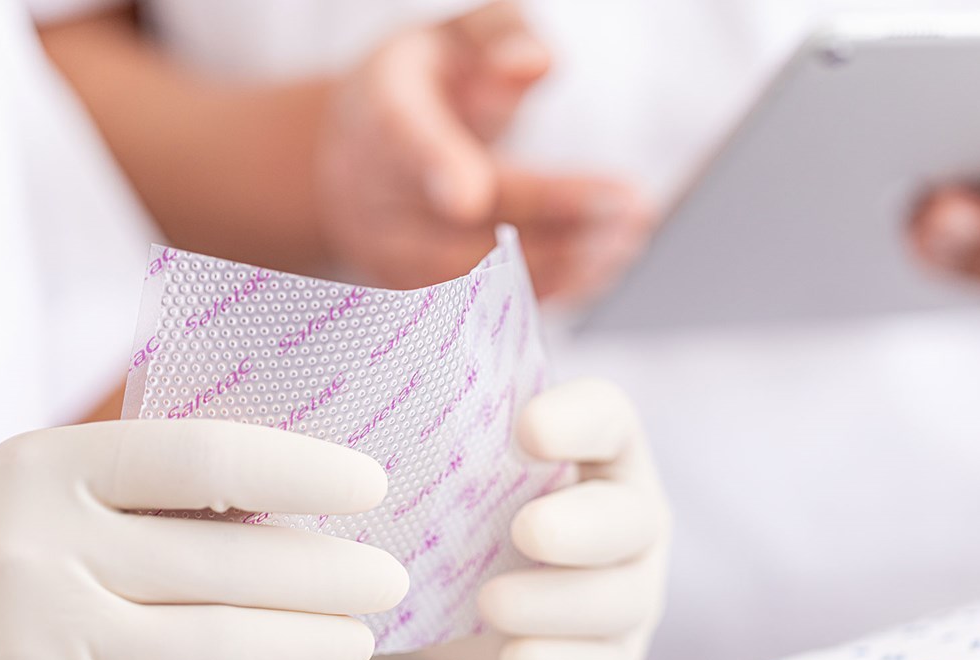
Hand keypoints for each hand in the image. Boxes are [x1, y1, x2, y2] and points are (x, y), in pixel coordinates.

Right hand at [0, 421, 407, 659]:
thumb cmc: (1, 565)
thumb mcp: (49, 498)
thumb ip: (150, 488)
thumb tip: (303, 499)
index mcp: (41, 472)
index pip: (208, 459)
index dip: (306, 470)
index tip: (371, 487)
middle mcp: (35, 559)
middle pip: (234, 566)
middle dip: (335, 577)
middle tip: (388, 580)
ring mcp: (41, 656)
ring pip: (228, 651)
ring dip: (313, 646)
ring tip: (357, 639)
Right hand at [315, 1, 652, 301]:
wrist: (348, 155)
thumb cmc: (422, 86)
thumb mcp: (453, 39)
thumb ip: (498, 36)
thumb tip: (537, 62)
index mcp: (382, 111)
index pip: (404, 140)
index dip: (434, 166)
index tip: (468, 195)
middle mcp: (374, 189)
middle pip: (462, 218)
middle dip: (552, 218)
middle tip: (630, 210)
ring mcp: (388, 247)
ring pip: (473, 273)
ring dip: (558, 263)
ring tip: (626, 243)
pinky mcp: (413, 289)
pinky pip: (478, 304)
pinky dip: (542, 290)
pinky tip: (597, 273)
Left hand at [421, 379, 669, 659]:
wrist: (446, 596)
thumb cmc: (451, 502)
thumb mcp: (443, 458)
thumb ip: (426, 425)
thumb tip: (348, 395)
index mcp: (599, 446)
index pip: (608, 417)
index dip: (577, 420)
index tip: (527, 428)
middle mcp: (628, 514)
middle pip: (630, 517)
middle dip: (582, 526)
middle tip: (524, 530)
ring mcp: (630, 588)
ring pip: (621, 599)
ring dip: (557, 602)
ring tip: (491, 603)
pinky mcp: (611, 656)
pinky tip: (515, 657)